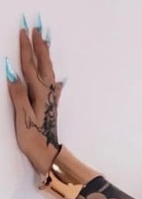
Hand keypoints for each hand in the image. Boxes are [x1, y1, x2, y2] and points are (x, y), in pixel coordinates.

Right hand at [6, 20, 63, 173]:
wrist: (48, 155)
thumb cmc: (33, 138)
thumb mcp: (23, 117)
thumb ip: (18, 95)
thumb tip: (13, 75)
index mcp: (38, 93)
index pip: (30, 66)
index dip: (26, 49)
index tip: (23, 32)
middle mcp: (46, 93)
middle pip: (42, 65)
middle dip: (39, 47)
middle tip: (36, 29)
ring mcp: (50, 100)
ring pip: (48, 73)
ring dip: (46, 57)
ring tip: (45, 43)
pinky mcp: (50, 107)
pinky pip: (52, 86)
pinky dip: (52, 78)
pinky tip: (57, 80)